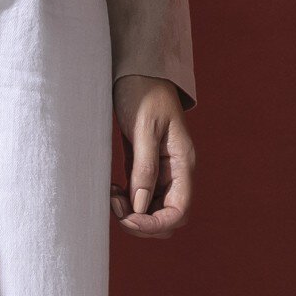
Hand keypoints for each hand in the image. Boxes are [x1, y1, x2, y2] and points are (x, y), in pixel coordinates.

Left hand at [112, 76, 194, 238]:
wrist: (138, 71)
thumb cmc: (144, 93)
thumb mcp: (144, 128)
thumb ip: (144, 168)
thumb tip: (140, 205)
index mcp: (183, 164)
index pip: (179, 212)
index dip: (154, 224)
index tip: (128, 217)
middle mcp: (176, 173)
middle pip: (168, 218)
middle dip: (142, 222)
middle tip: (116, 205)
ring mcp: (162, 173)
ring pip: (153, 212)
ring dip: (133, 214)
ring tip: (112, 196)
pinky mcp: (146, 169)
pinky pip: (141, 198)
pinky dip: (127, 202)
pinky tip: (113, 190)